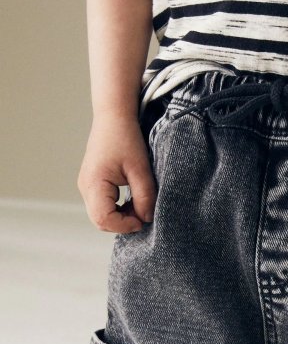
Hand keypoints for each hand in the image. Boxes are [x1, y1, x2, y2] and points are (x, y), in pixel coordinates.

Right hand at [77, 112, 156, 232]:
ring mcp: (86, 186)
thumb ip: (145, 197)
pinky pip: (103, 206)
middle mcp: (85, 187)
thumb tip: (146, 219)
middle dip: (123, 223)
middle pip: (100, 221)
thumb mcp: (141, 169)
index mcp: (93, 183)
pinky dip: (118, 209)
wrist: (113, 118)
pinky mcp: (92, 184)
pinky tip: (132, 199)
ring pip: (102, 215)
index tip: (143, 219)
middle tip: (143, 212)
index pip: (103, 219)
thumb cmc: (126, 138)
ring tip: (139, 204)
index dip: (124, 225)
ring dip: (121, 217)